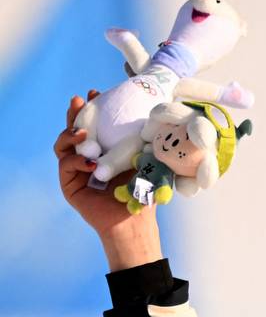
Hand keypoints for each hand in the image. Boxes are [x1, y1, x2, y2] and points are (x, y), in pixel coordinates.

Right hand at [54, 93, 162, 270]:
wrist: (134, 223)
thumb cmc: (142, 194)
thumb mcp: (144, 162)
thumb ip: (141, 142)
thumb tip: (151, 116)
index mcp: (104, 151)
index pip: (94, 125)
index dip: (92, 108)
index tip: (96, 93)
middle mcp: (87, 159)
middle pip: (73, 130)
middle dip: (75, 112)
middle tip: (79, 100)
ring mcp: (75, 172)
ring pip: (63, 144)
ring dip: (70, 133)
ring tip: (83, 131)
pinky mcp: (69, 186)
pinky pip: (64, 164)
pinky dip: (74, 160)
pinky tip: (89, 161)